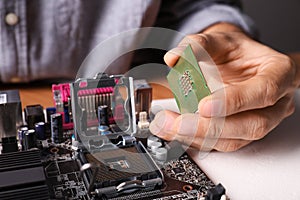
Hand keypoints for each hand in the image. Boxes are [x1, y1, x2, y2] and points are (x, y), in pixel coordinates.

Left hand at [150, 23, 299, 151]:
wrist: (238, 63)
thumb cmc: (236, 52)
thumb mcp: (220, 40)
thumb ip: (197, 46)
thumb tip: (174, 58)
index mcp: (278, 73)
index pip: (264, 91)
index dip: (234, 102)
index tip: (204, 106)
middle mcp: (275, 102)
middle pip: (252, 125)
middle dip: (211, 127)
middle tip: (179, 123)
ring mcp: (261, 120)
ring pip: (235, 140)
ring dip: (199, 137)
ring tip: (170, 127)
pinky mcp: (242, 133)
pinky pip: (222, 144)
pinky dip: (196, 140)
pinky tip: (176, 132)